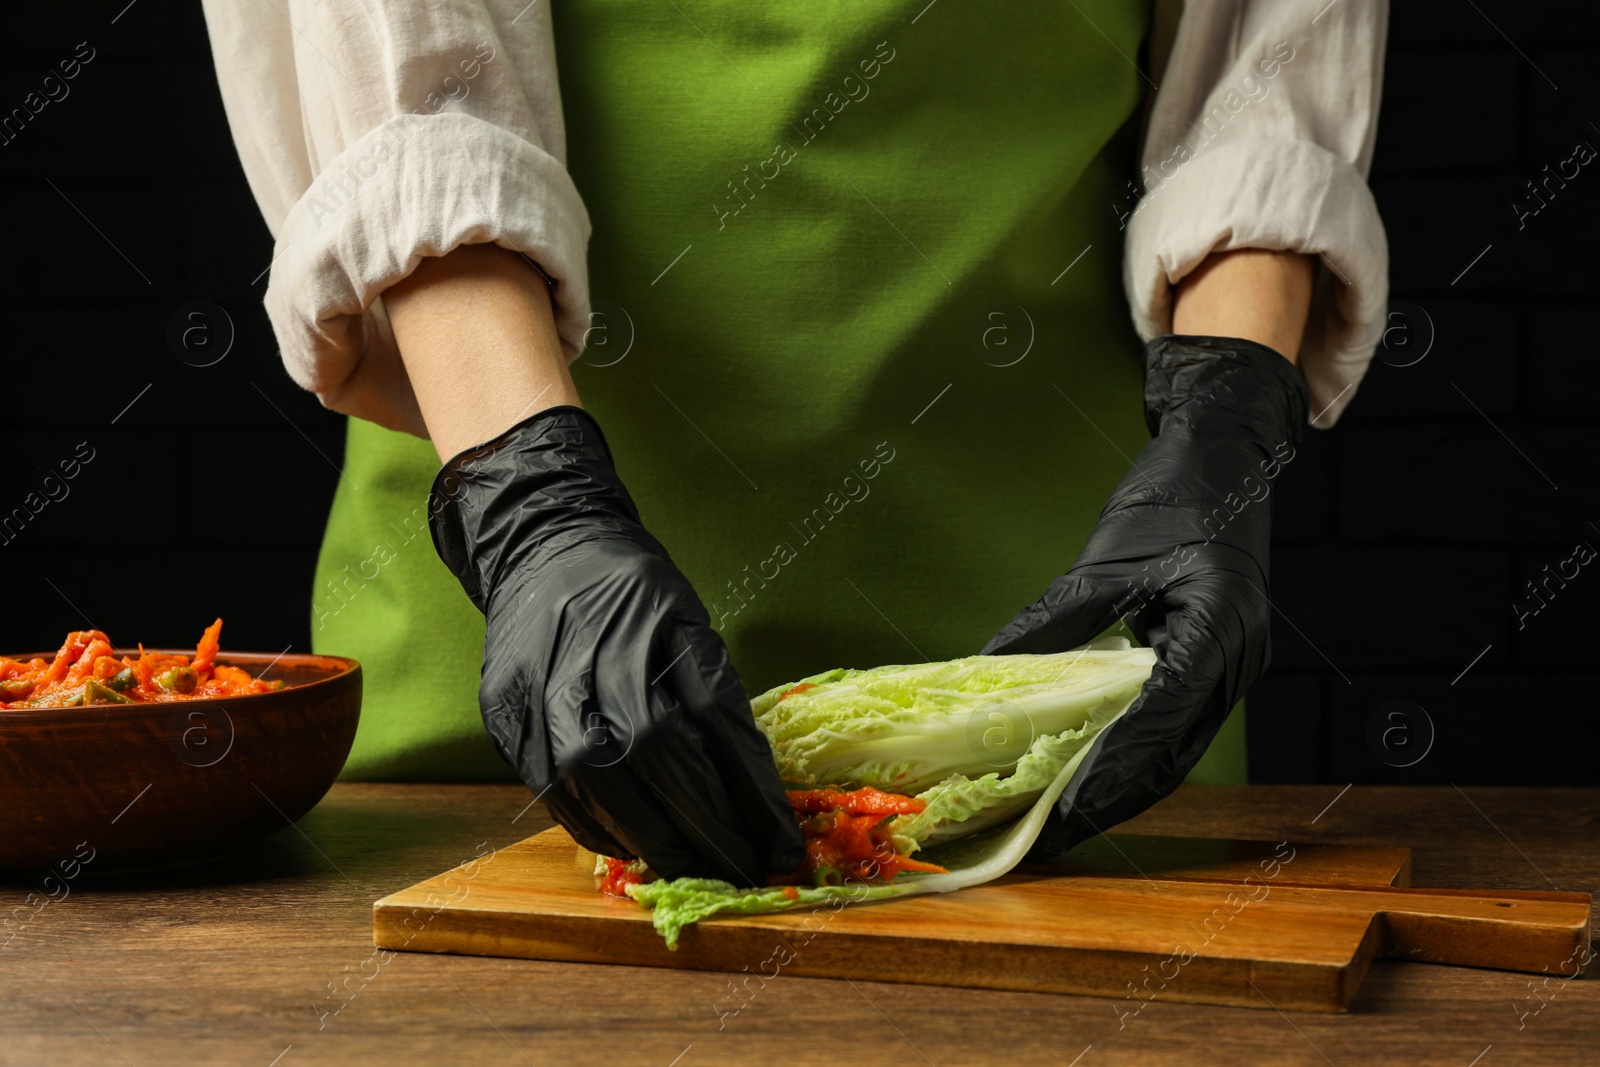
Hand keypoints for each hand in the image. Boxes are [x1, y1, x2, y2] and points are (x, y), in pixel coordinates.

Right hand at [428, 406, 804, 883]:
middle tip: (743, 866)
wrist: (541, 549)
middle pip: (653, 757)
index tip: (782, 842)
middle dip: (706, 826)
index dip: (750, 793)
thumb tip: (753, 785)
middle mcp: (593, 656)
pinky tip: (634, 847)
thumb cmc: (629, 589)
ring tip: (694, 866)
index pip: (712, 723)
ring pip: (596, 781)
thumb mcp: (688, 619)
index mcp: (653, 625)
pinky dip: (598, 830)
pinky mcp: (506, 717)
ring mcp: (540, 688)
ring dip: (652, 837)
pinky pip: (553, 790)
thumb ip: (712, 693)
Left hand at [982, 335, 1308, 852]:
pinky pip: (1181, 723)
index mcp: (1218, 630)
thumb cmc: (1174, 491)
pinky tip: (1094, 771)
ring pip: (1180, 749)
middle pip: (1173, 755)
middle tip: (1050, 838)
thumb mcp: (1105, 558)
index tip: (1058, 816)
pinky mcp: (1226, 660)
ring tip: (1065, 820)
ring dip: (1125, 786)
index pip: (1157, 723)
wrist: (1229, 446)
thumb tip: (987, 671)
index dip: (1105, 775)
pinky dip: (1138, 752)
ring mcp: (1240, 664)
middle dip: (1110, 800)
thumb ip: (1053, 622)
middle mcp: (1240, 659)